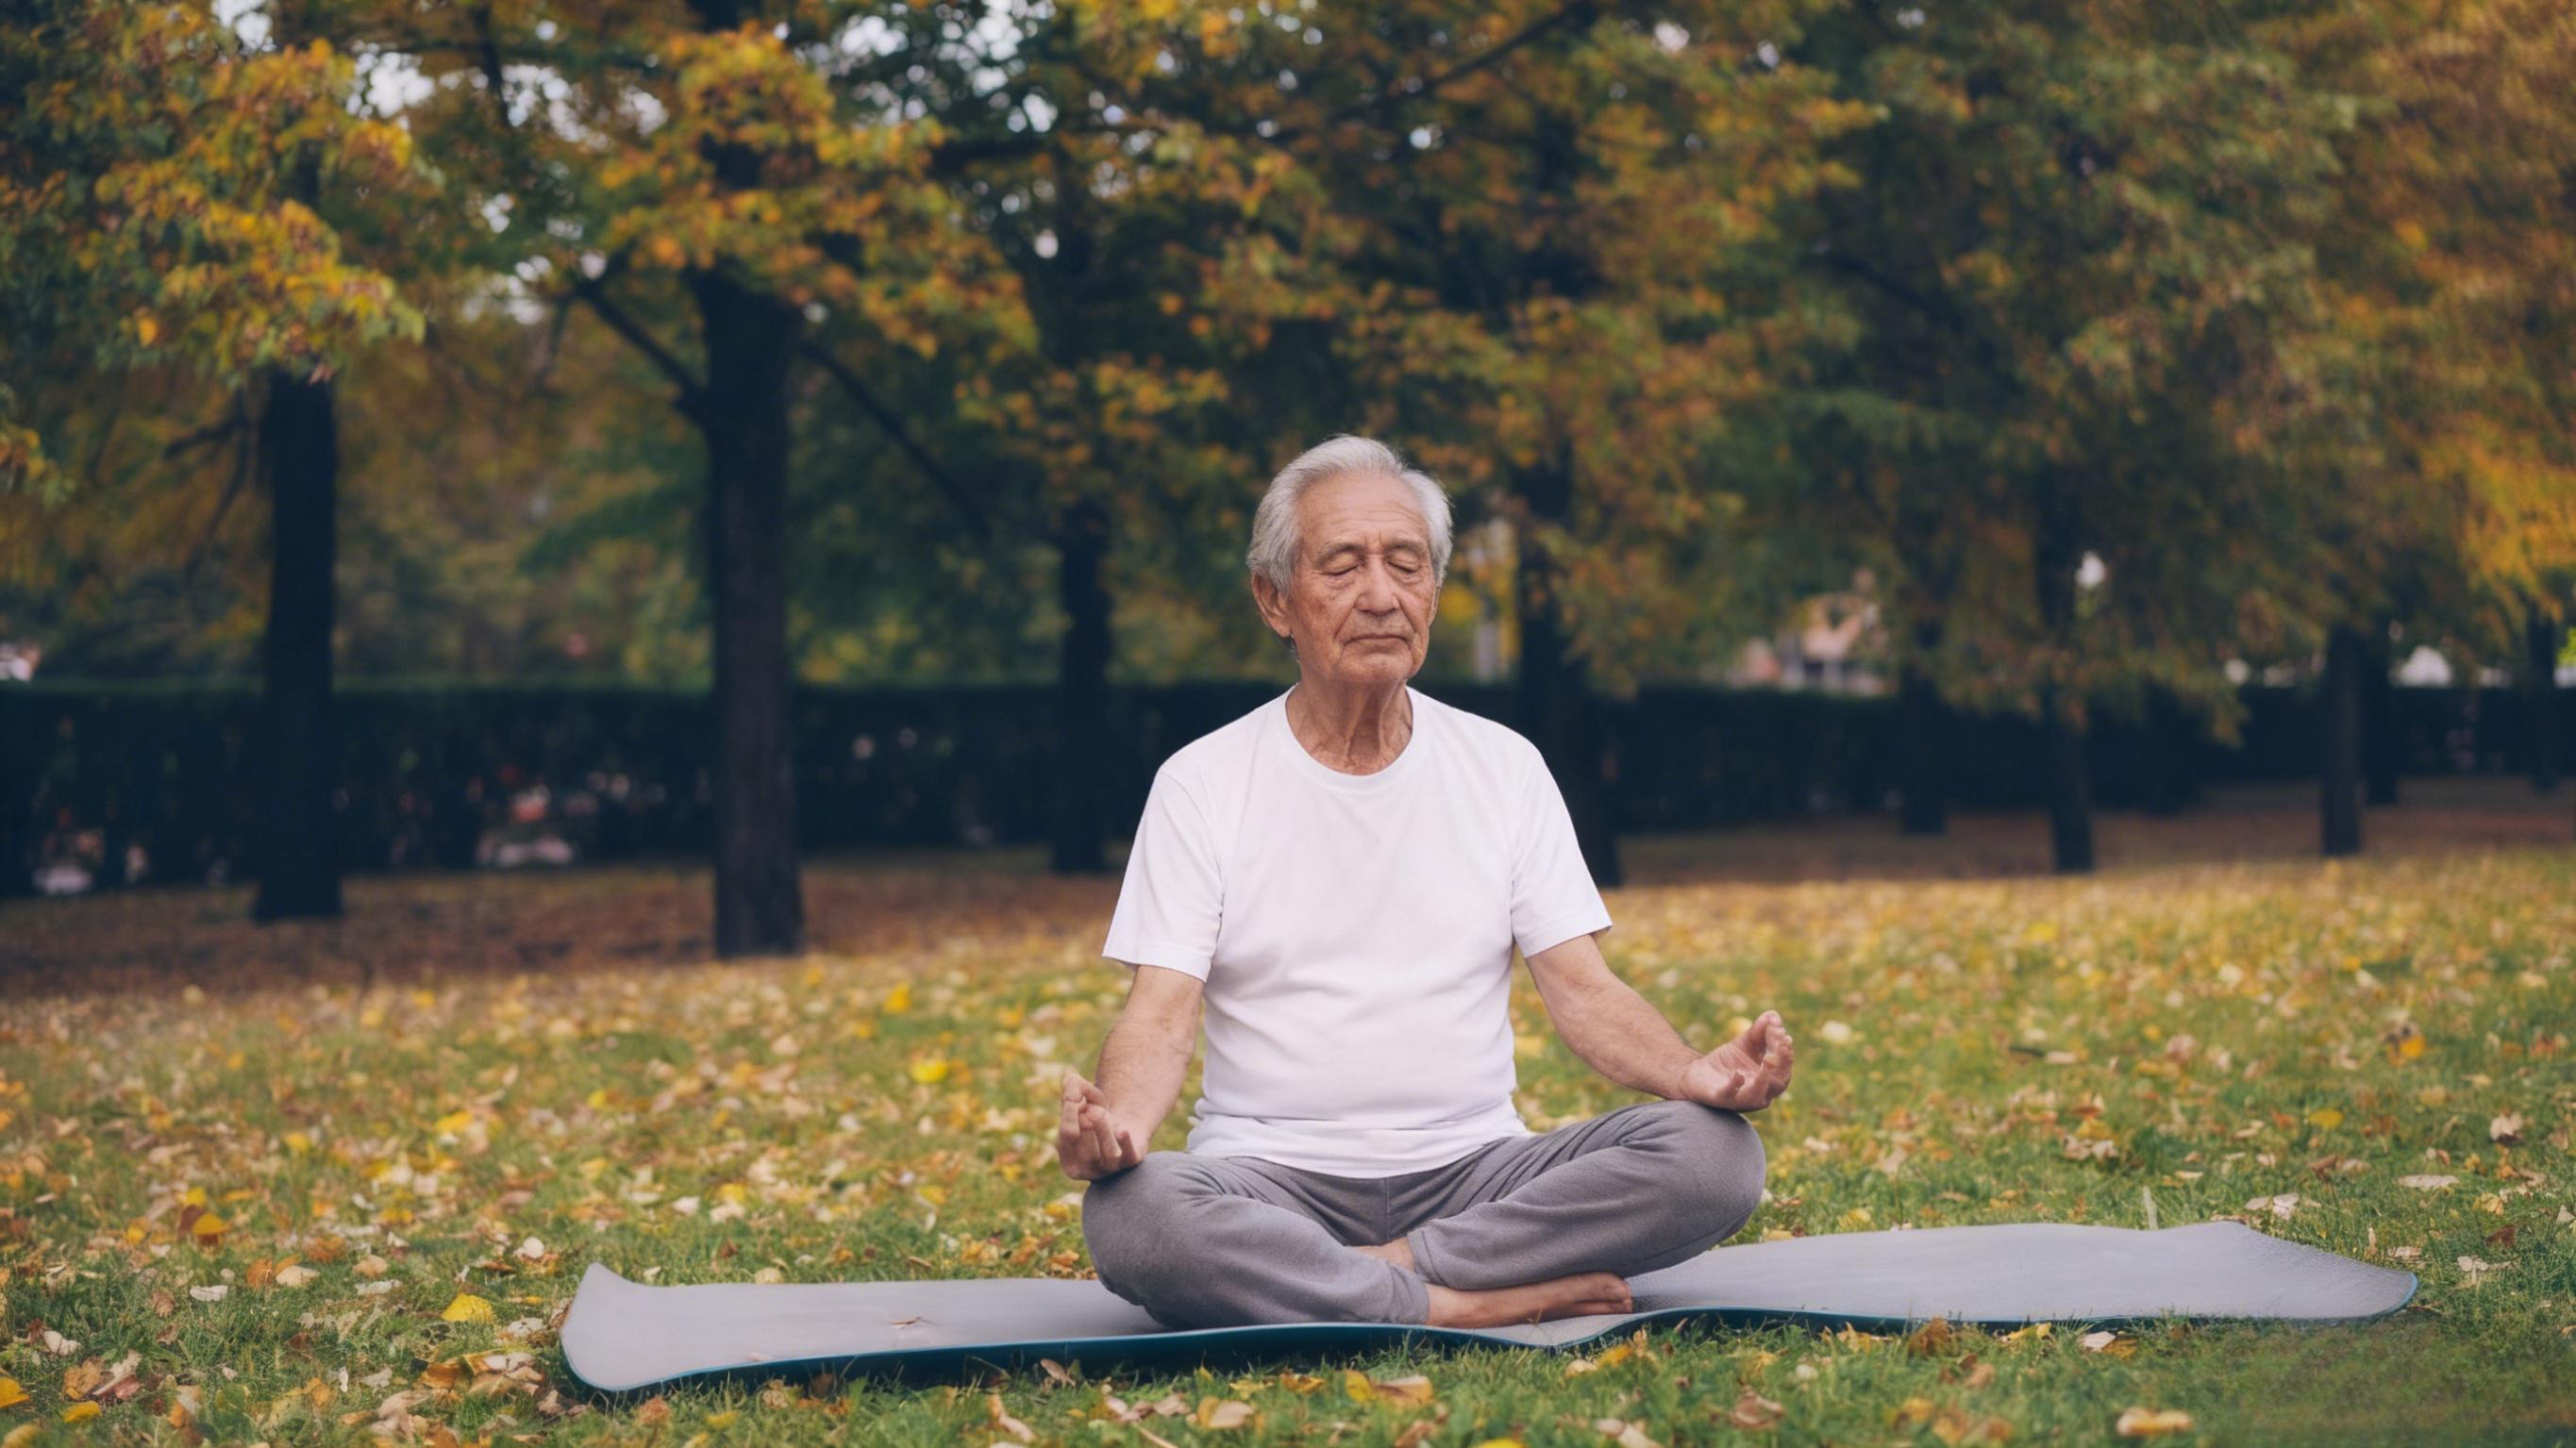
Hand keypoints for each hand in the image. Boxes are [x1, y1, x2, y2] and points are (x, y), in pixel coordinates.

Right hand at [1056, 1071, 1144, 1180]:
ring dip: (1103, 1131)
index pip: (1066, 1136)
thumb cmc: (1096, 1116)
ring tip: (1099, 1111)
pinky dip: (1126, 1143)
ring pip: (1107, 1154)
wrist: (1125, 1129)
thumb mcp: (1085, 1099)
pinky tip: (1122, 1129)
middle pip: (1084, 1148)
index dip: (1070, 1113)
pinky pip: (1130, 1156)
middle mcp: (1088, 1170)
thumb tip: (1070, 1078)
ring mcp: (1112, 1168)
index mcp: (1069, 1160)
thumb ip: (1074, 1088)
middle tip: (1086, 1104)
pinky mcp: (1132, 1161)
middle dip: (1083, 1122)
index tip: (1075, 1095)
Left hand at [1676, 1010, 1794, 1112]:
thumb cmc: (1727, 1061)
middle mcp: (1759, 1093)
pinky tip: (1737, 1074)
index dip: (1787, 1054)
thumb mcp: (1744, 1042)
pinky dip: (1736, 1085)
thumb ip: (1759, 1030)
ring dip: (1765, 1080)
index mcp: (1768, 1080)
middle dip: (1783, 1065)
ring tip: (1767, 1061)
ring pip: (1758, 1097)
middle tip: (1781, 1046)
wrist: (1696, 1074)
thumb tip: (1773, 1016)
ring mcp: (1740, 1099)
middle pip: (1778, 1084)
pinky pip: (1730, 1096)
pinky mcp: (1720, 1098)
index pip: (1784, 1069)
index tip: (1786, 1037)